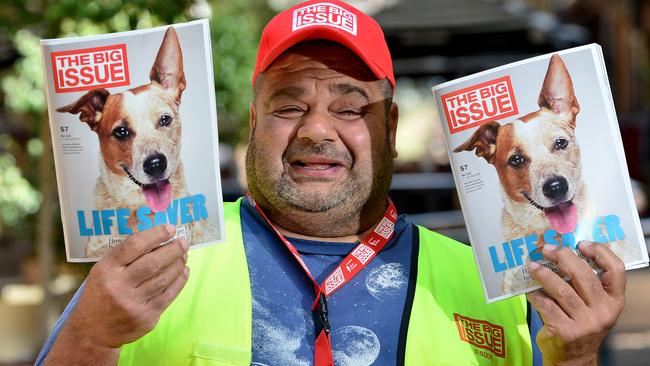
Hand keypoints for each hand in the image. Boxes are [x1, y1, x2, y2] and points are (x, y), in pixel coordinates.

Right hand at [45, 225, 189, 364]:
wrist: (92, 332)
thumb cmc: (100, 294)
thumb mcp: (103, 271)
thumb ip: (125, 256)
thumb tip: (157, 238)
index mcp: (107, 269)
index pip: (134, 246)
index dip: (155, 235)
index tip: (171, 228)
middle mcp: (119, 286)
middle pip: (153, 262)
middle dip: (173, 249)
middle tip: (183, 242)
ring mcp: (133, 303)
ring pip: (163, 278)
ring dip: (178, 264)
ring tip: (184, 255)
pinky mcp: (145, 317)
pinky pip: (168, 295)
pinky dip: (179, 281)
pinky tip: (184, 272)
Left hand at [527, 242, 625, 364]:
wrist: (575, 358)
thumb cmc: (581, 323)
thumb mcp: (593, 305)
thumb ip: (585, 283)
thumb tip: (559, 251)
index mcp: (614, 301)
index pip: (616, 270)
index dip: (600, 252)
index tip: (581, 243)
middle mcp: (603, 311)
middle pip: (583, 275)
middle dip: (563, 257)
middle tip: (546, 249)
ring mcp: (585, 323)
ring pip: (561, 289)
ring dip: (543, 274)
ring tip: (532, 266)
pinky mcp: (565, 331)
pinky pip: (546, 305)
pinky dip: (535, 294)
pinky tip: (529, 289)